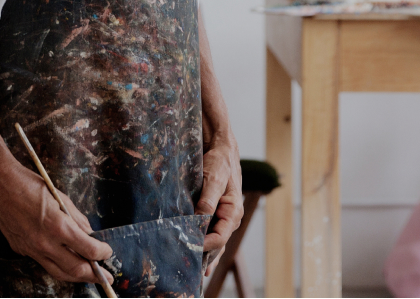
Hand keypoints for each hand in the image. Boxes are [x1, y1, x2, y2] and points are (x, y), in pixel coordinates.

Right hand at [0, 162, 112, 285]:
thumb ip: (77, 218)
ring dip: (77, 276)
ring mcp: (31, 249)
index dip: (102, 253)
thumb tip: (89, 233)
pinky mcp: (21, 250)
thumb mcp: (60, 196)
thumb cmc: (29, 185)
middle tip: (107, 278)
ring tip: (89, 276)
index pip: (88, 249)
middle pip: (76, 269)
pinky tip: (65, 261)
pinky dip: (57, 265)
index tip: (108, 252)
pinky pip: (43, 263)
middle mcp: (45, 243)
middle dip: (94, 275)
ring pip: (59, 272)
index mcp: (58, 226)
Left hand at [197, 134, 243, 276]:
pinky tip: (196, 258)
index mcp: (233, 213)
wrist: (221, 149)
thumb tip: (199, 220)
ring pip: (213, 243)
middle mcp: (229, 219)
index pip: (219, 238)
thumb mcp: (214, 179)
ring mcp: (222, 218)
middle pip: (216, 246)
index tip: (187, 246)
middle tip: (186, 269)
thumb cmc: (220, 162)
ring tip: (190, 271)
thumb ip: (207, 200)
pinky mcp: (213, 214)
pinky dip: (202, 245)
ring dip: (202, 255)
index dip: (203, 245)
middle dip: (203, 256)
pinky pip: (208, 234)